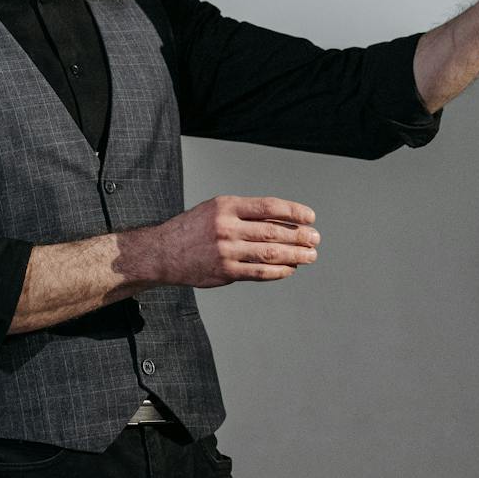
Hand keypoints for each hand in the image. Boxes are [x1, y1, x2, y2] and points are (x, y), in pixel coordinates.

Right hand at [147, 195, 319, 288]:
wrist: (163, 252)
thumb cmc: (194, 228)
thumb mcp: (216, 209)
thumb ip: (246, 214)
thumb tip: (284, 221)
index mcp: (227, 206)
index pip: (269, 206)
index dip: (293, 211)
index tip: (310, 217)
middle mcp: (227, 227)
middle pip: (273, 231)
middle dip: (299, 236)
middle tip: (315, 239)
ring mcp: (226, 251)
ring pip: (269, 253)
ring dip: (295, 255)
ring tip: (310, 256)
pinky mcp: (225, 272)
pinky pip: (259, 273)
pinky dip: (278, 271)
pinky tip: (290, 269)